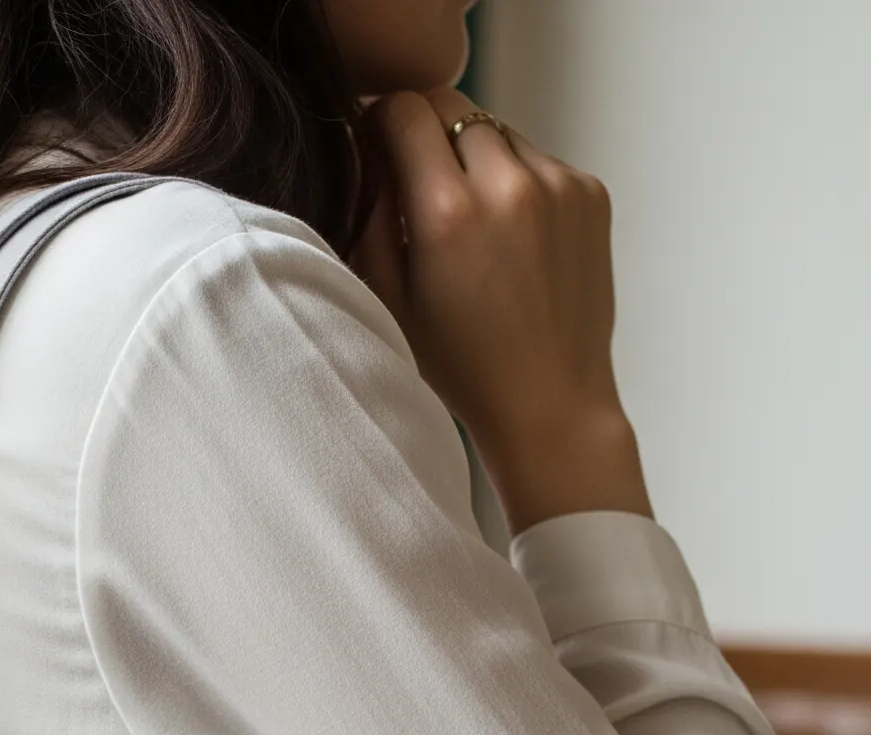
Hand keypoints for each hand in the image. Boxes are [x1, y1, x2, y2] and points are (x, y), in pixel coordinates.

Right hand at [356, 90, 652, 534]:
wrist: (550, 404)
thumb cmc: (461, 367)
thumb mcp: (389, 300)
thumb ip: (370, 213)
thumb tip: (367, 148)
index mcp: (448, 213)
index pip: (405, 109)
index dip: (382, 122)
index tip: (378, 150)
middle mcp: (508, 186)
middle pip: (452, 107)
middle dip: (427, 134)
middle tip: (421, 189)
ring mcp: (558, 185)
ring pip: (497, 131)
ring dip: (475, 160)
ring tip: (472, 228)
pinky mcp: (590, 193)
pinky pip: (538, 160)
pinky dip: (517, 184)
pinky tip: (512, 243)